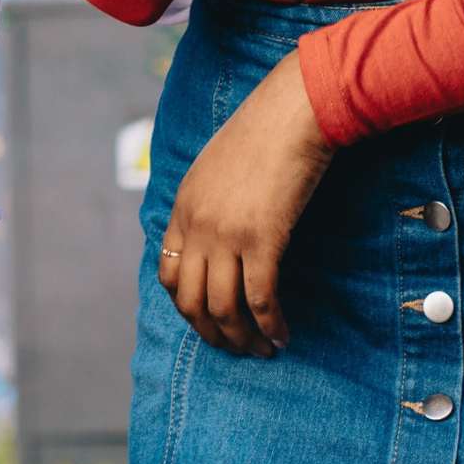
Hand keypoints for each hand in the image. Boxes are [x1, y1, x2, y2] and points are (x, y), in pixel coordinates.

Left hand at [158, 52, 335, 356]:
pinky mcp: (262, 240)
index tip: (211, 320)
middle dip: (212, 334)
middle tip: (236, 348)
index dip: (189, 306)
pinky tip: (282, 336)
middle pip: (191, 302)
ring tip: (262, 351)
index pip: (171, 275)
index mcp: (184, 207)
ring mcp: (227, 234)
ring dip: (242, 339)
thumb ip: (210, 201)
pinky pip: (260, 299)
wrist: (293, 112)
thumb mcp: (218, 165)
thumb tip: (220, 234)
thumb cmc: (265, 131)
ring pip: (223, 309)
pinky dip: (270, 325)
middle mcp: (197, 225)